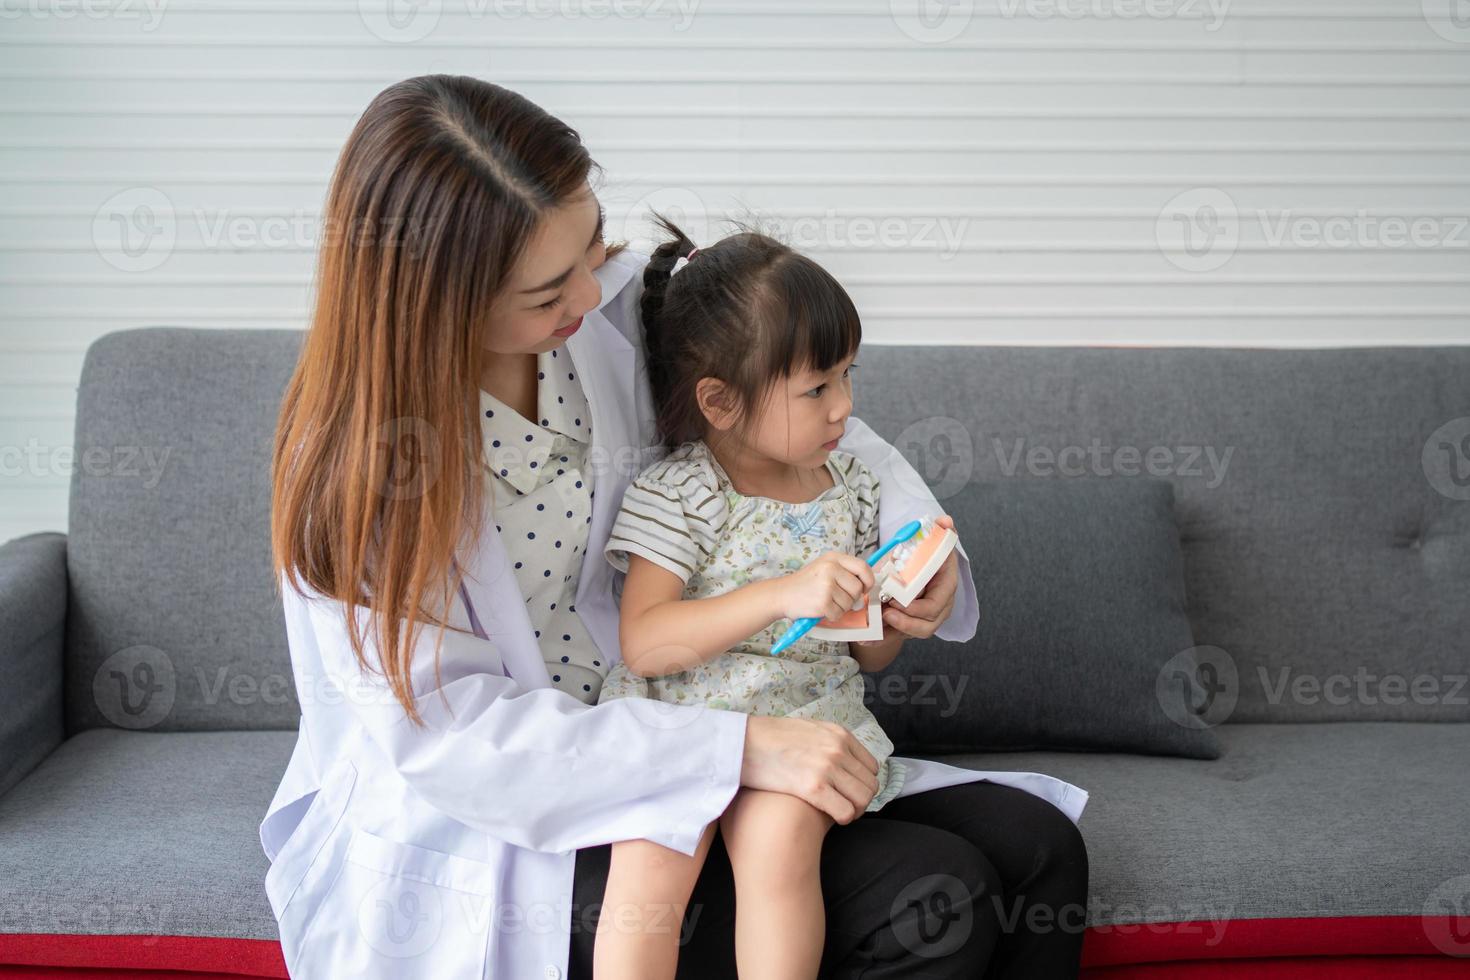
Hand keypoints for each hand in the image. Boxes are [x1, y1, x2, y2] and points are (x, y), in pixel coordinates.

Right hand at [740, 715, 877, 822]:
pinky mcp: (812, 787)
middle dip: (860, 801)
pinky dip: (842, 819)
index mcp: (838, 734)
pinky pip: (844, 812)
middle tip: (845, 807)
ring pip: (862, 800)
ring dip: (853, 811)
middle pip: (870, 785)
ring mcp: (827, 767)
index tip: (849, 792)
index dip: (862, 784)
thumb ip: (828, 742)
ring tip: (838, 814)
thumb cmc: (768, 739)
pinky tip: (828, 818)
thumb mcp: (807, 729)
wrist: (742, 743)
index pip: (871, 767)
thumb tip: (840, 759)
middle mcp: (837, 749)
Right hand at [778, 550, 875, 622]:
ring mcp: (826, 585)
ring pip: (849, 603)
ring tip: (826, 602)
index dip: (868, 580)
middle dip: (852, 598)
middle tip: (838, 598)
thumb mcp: (824, 567)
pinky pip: (839, 614)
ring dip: (841, 608)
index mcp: (833, 558)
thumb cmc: (805, 583)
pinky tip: (821, 609)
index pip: (863, 567)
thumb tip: (866, 587)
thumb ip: (845, 573)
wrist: (781, 594)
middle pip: (857, 588)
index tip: (864, 588)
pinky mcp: (822, 602)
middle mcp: (830, 568)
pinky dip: (832, 616)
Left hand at [881, 515, 959, 638]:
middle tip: (886, 615)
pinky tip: (865, 639)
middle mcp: (939, 606)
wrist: (914, 570)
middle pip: (927, 626)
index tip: (899, 603)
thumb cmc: (922, 557)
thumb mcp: (928, 544)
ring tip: (873, 630)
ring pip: (912, 634)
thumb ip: (939, 532)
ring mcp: (924, 618)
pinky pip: (897, 636)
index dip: (918, 608)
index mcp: (945, 587)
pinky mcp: (909, 625)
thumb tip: (946, 521)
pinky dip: (881, 639)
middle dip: (906, 623)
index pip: (936, 604)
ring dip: (892, 633)